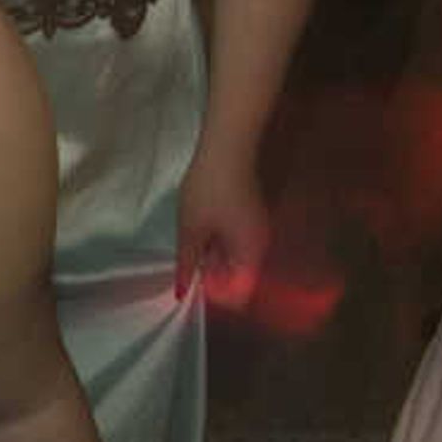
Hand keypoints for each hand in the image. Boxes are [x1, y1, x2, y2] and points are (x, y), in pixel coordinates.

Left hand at [173, 146, 268, 308]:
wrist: (227, 148)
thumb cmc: (209, 190)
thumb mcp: (190, 229)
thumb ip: (187, 263)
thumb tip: (181, 292)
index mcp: (250, 254)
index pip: (238, 294)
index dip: (214, 293)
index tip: (192, 280)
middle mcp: (260, 247)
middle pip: (239, 277)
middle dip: (212, 276)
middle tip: (187, 260)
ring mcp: (258, 231)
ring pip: (237, 259)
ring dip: (214, 258)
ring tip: (192, 241)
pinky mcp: (252, 217)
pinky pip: (237, 243)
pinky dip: (219, 243)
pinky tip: (201, 229)